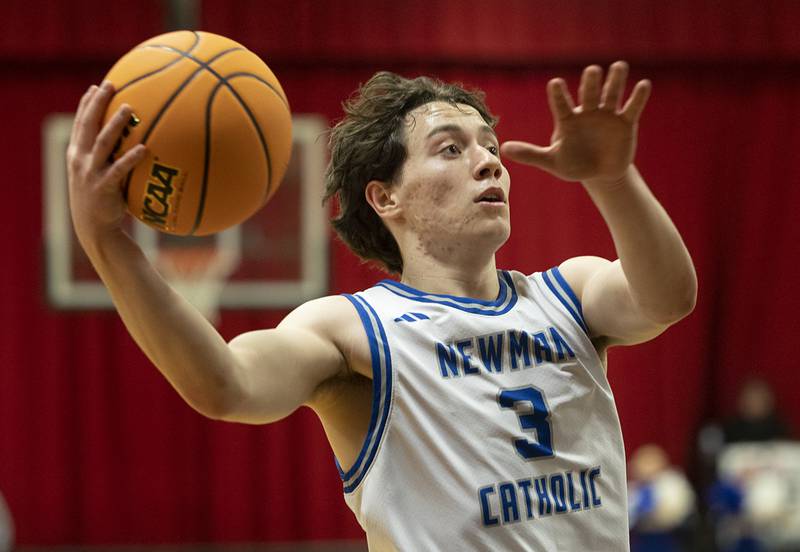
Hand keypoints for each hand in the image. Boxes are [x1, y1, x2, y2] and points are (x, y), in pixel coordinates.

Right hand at [66, 81, 146, 245]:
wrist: (94, 230)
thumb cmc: (102, 202)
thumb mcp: (98, 177)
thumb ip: (108, 160)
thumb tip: (132, 143)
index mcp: (77, 155)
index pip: (80, 124)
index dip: (86, 104)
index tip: (96, 87)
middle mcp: (80, 160)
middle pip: (87, 125)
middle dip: (97, 103)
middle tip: (110, 85)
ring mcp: (90, 173)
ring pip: (102, 142)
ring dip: (115, 123)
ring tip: (129, 108)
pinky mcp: (103, 187)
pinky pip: (118, 169)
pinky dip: (130, 158)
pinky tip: (143, 148)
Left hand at [500, 61, 650, 187]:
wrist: (598, 173)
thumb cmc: (573, 163)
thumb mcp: (552, 161)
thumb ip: (530, 154)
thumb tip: (504, 150)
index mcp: (567, 120)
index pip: (561, 104)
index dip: (558, 95)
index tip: (555, 83)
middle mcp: (587, 112)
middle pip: (589, 93)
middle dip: (590, 83)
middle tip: (592, 71)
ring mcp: (607, 115)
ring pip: (611, 94)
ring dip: (615, 81)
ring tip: (618, 66)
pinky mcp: (625, 122)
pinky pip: (632, 108)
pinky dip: (638, 97)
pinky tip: (643, 84)